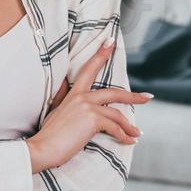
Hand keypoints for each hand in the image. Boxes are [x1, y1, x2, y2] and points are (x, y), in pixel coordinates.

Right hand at [28, 40, 150, 172]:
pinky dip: (124, 136)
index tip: (111, 42)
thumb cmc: (49, 135)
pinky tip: (129, 141)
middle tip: (147, 97)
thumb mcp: (56, 111)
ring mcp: (88, 107)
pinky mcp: (93, 119)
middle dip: (133, 96)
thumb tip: (64, 87)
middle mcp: (81, 97)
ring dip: (129, 126)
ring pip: (117, 114)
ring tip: (137, 133)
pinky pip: (115, 127)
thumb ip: (63, 98)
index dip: (101, 54)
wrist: (43, 148)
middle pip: (114, 93)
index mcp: (73, 94)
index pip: (89, 69)